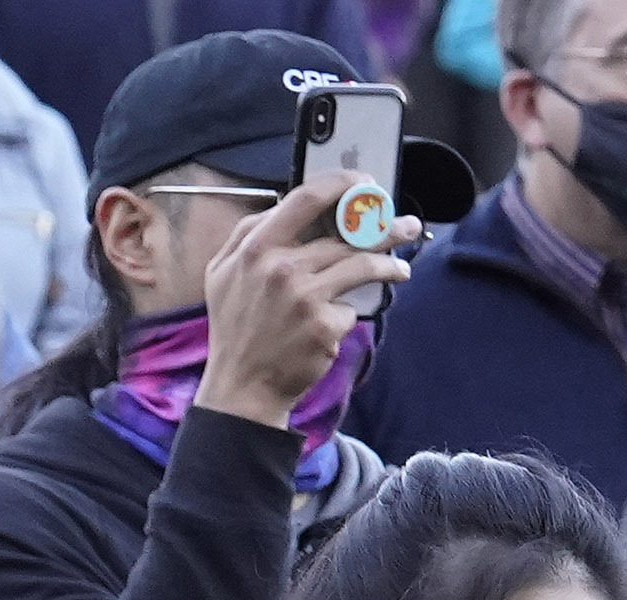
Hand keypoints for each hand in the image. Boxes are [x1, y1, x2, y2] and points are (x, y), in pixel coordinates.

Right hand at [198, 168, 416, 428]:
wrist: (240, 388)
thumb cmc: (235, 328)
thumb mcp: (222, 275)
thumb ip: (248, 236)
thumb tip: (285, 206)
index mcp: (254, 249)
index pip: (307, 197)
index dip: (343, 184)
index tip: (364, 185)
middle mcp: (279, 268)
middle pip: (349, 233)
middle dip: (386, 226)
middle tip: (404, 225)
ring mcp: (303, 297)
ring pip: (364, 265)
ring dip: (390, 264)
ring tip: (399, 269)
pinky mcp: (322, 325)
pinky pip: (352, 307)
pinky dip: (349, 313)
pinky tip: (339, 321)